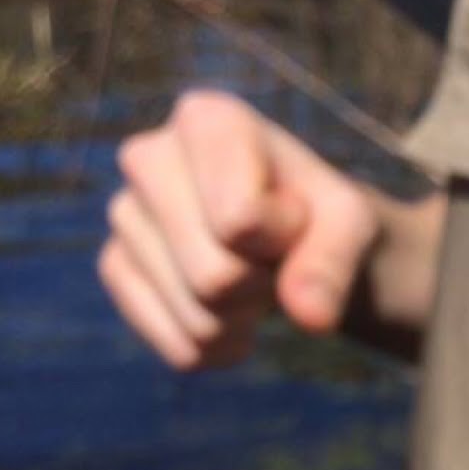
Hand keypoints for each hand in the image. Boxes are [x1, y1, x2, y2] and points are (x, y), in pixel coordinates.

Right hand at [99, 89, 442, 367]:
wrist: (302, 239)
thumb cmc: (324, 217)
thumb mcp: (352, 227)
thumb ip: (335, 262)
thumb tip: (310, 317)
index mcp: (206, 121)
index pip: (241, 221)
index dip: (284, 238)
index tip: (294, 215)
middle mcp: (147, 157)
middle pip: (215, 279)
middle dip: (262, 287)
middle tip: (275, 257)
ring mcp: (124, 215)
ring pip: (198, 318)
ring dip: (245, 319)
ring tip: (255, 278)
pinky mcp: (117, 268)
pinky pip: (180, 348)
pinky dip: (221, 348)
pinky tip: (232, 316)